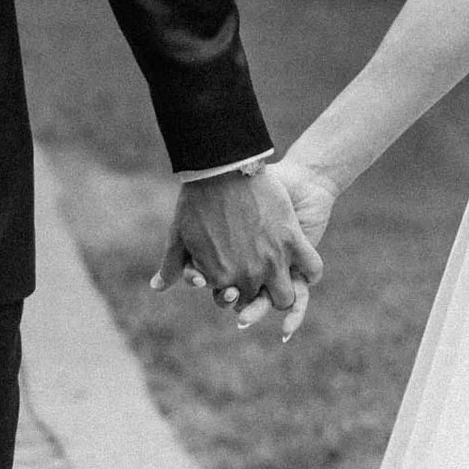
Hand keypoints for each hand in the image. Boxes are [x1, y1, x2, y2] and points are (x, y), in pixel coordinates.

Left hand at [153, 164, 324, 341]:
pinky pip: (312, 268)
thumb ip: (172, 267)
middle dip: (261, 294)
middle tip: (261, 279)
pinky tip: (306, 268)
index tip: (236, 282)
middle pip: (262, 302)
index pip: (233, 301)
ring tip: (282, 276)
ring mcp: (272, 260)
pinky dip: (311, 271)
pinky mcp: (292, 239)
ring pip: (287, 296)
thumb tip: (157, 288)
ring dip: (285, 290)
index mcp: (220, 279)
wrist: (223, 166)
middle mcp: (248, 276)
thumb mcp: (179, 236)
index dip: (235, 292)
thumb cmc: (196, 200)